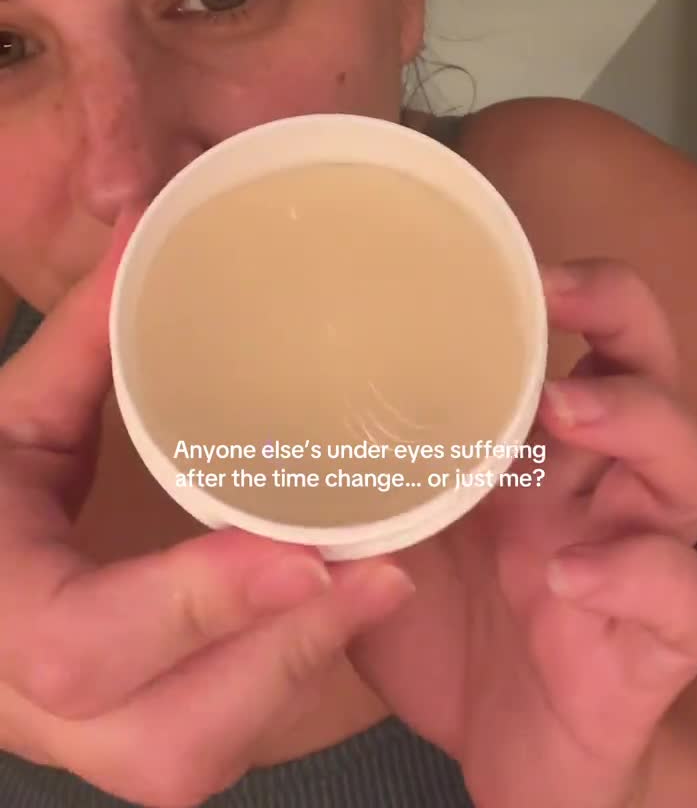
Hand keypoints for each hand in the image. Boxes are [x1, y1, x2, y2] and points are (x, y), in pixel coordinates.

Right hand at [0, 216, 413, 806]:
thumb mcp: (16, 409)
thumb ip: (84, 334)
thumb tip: (150, 222)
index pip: (81, 645)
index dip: (195, 607)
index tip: (304, 558)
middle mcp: (27, 698)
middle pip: (162, 744)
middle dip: (280, 664)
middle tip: (380, 575)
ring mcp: (75, 733)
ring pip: (192, 761)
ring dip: (293, 679)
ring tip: (374, 586)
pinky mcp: (118, 731)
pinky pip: (207, 742)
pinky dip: (275, 684)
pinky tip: (328, 612)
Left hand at [350, 259, 696, 807]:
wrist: (500, 759)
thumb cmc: (444, 632)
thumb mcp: (379, 547)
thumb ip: (340, 494)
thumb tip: (246, 445)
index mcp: (535, 453)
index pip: (579, 343)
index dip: (566, 290)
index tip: (508, 255)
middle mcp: (593, 488)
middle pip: (650, 374)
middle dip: (617, 319)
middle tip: (557, 297)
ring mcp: (631, 557)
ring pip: (688, 468)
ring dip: (637, 423)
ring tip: (566, 412)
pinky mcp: (650, 643)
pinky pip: (685, 594)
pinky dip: (636, 571)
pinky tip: (570, 573)